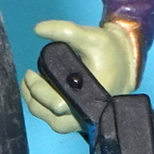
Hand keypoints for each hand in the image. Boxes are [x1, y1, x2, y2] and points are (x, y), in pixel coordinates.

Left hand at [20, 19, 136, 134]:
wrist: (125, 62)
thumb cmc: (109, 51)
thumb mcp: (90, 36)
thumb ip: (65, 30)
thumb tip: (37, 29)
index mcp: (93, 96)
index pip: (58, 105)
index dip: (38, 90)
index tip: (29, 73)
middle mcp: (90, 112)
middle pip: (54, 118)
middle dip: (34, 97)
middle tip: (28, 76)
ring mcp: (86, 118)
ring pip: (55, 123)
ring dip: (38, 107)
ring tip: (28, 86)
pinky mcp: (83, 118)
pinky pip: (59, 122)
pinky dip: (45, 110)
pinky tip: (38, 92)